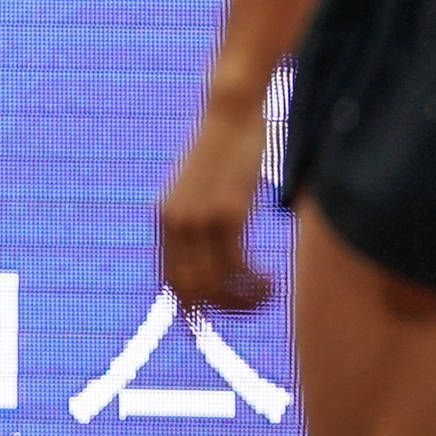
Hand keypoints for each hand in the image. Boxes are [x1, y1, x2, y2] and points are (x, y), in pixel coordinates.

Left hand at [157, 89, 276, 314]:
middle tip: (254, 305)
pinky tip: (270, 281)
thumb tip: (214, 253)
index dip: (191, 312)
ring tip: (266, 292)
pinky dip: (254, 285)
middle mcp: (175, 223)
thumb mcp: (203, 185)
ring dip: (244, 301)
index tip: (215, 325)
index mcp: (166, 219)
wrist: (230, 110)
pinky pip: (236, 268)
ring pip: (215, 287)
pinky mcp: (227, 213)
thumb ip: (199, 217)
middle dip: (223, 311)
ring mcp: (199, 219)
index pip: (169, 283)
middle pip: (190, 293)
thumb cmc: (225, 147)